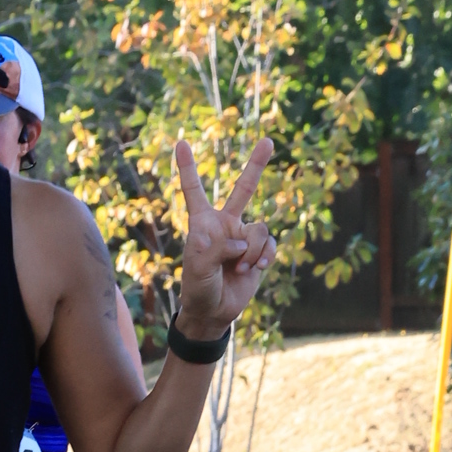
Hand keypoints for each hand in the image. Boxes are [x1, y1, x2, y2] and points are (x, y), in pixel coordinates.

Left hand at [174, 138, 275, 334]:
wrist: (214, 311)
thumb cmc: (198, 288)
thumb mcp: (198, 270)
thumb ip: (214, 250)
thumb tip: (239, 242)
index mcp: (202, 223)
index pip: (194, 191)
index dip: (188, 168)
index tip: (181, 143)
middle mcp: (225, 224)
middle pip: (244, 189)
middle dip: (257, 165)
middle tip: (268, 141)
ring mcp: (244, 236)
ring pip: (259, 229)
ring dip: (252, 251)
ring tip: (239, 267)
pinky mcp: (259, 250)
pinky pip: (270, 244)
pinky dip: (264, 256)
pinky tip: (255, 268)